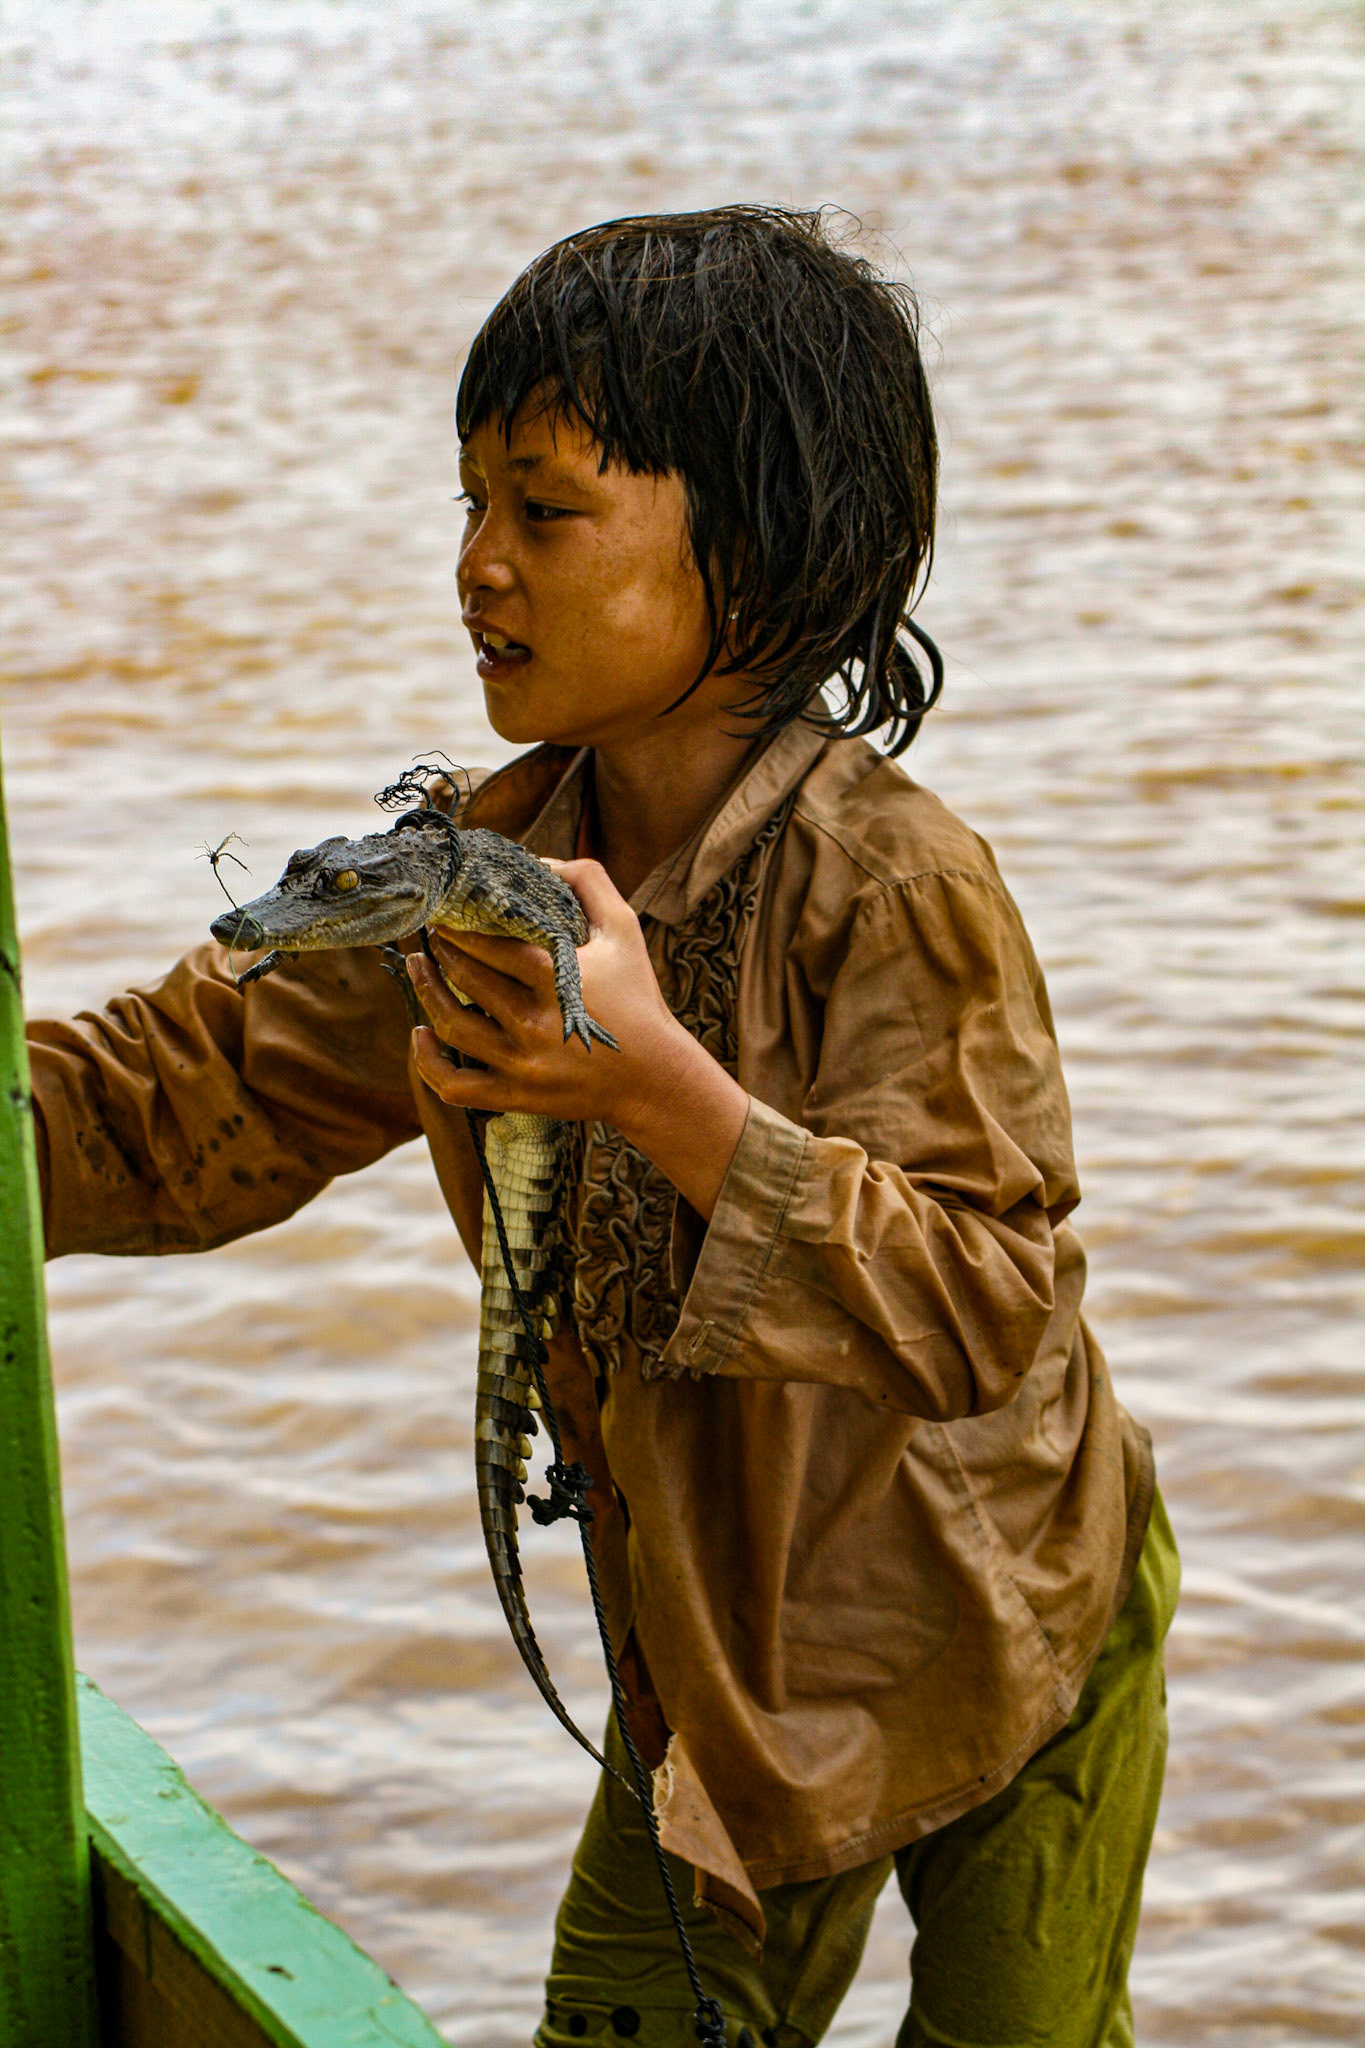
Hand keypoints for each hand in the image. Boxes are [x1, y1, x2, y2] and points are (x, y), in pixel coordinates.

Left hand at [407, 858, 747, 1219]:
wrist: (655, 1077)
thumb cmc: (638, 999)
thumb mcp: (625, 930)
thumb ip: (589, 883)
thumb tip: (542, 861)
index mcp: (557, 979)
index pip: (490, 945)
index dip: (458, 927)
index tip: (444, 914)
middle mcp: (535, 1023)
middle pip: (466, 979)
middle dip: (441, 952)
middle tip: (430, 935)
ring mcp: (522, 1063)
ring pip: (452, 1027)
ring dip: (426, 993)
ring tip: (418, 968)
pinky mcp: (517, 1095)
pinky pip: (456, 1086)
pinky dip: (428, 1063)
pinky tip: (420, 1034)